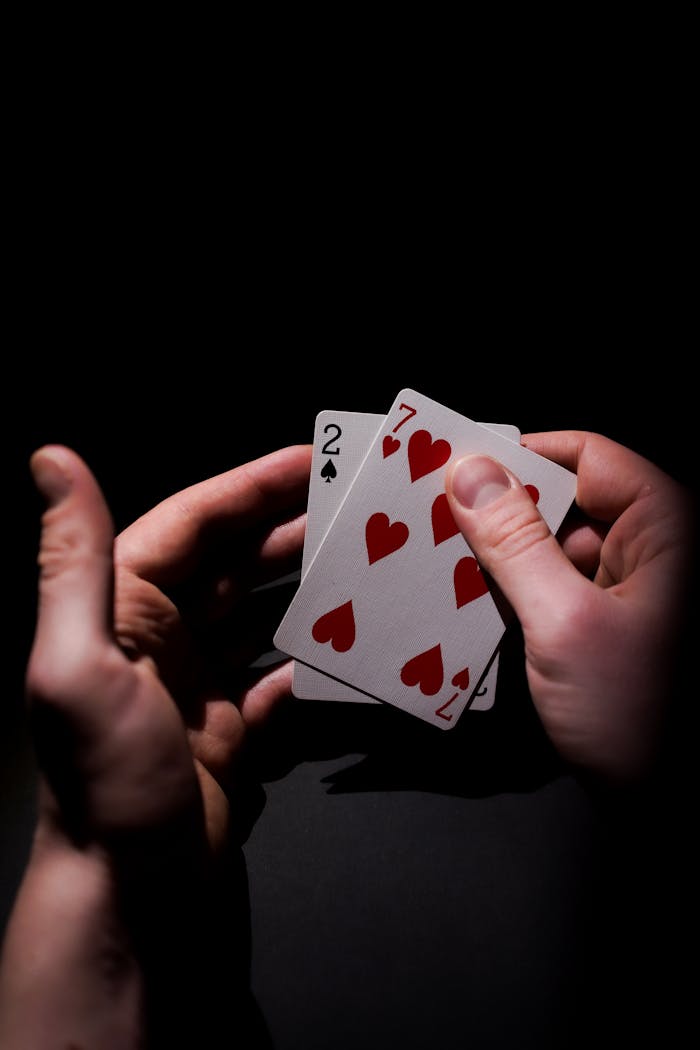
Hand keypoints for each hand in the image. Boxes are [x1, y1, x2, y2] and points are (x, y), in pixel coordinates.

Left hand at [0, 443, 310, 1047]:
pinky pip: (280, 674)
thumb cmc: (106, 780)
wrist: (136, 895)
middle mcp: (160, 637)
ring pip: (260, 612)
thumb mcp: (79, 666)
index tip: (311, 461)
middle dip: (289, 527)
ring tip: (364, 558)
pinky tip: (351, 640)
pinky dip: (313, 655)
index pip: (192, 524)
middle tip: (354, 503)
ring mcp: (200, 683)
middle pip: (233, 561)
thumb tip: (51, 459)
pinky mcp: (232, 728)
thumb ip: (73, 561)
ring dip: (307, 584)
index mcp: (122, 608)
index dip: (250, 486)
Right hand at [445, 432, 692, 780]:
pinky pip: (556, 589)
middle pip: (568, 502)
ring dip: (503, 558)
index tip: (461, 465)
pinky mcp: (610, 627)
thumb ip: (515, 545)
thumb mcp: (564, 623)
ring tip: (442, 561)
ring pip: (555, 548)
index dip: (523, 455)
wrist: (670, 808)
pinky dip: (516, 594)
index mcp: (666, 531)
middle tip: (437, 517)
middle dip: (503, 512)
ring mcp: (633, 592)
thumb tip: (473, 474)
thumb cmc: (641, 720)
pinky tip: (471, 605)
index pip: (589, 457)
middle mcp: (654, 552)